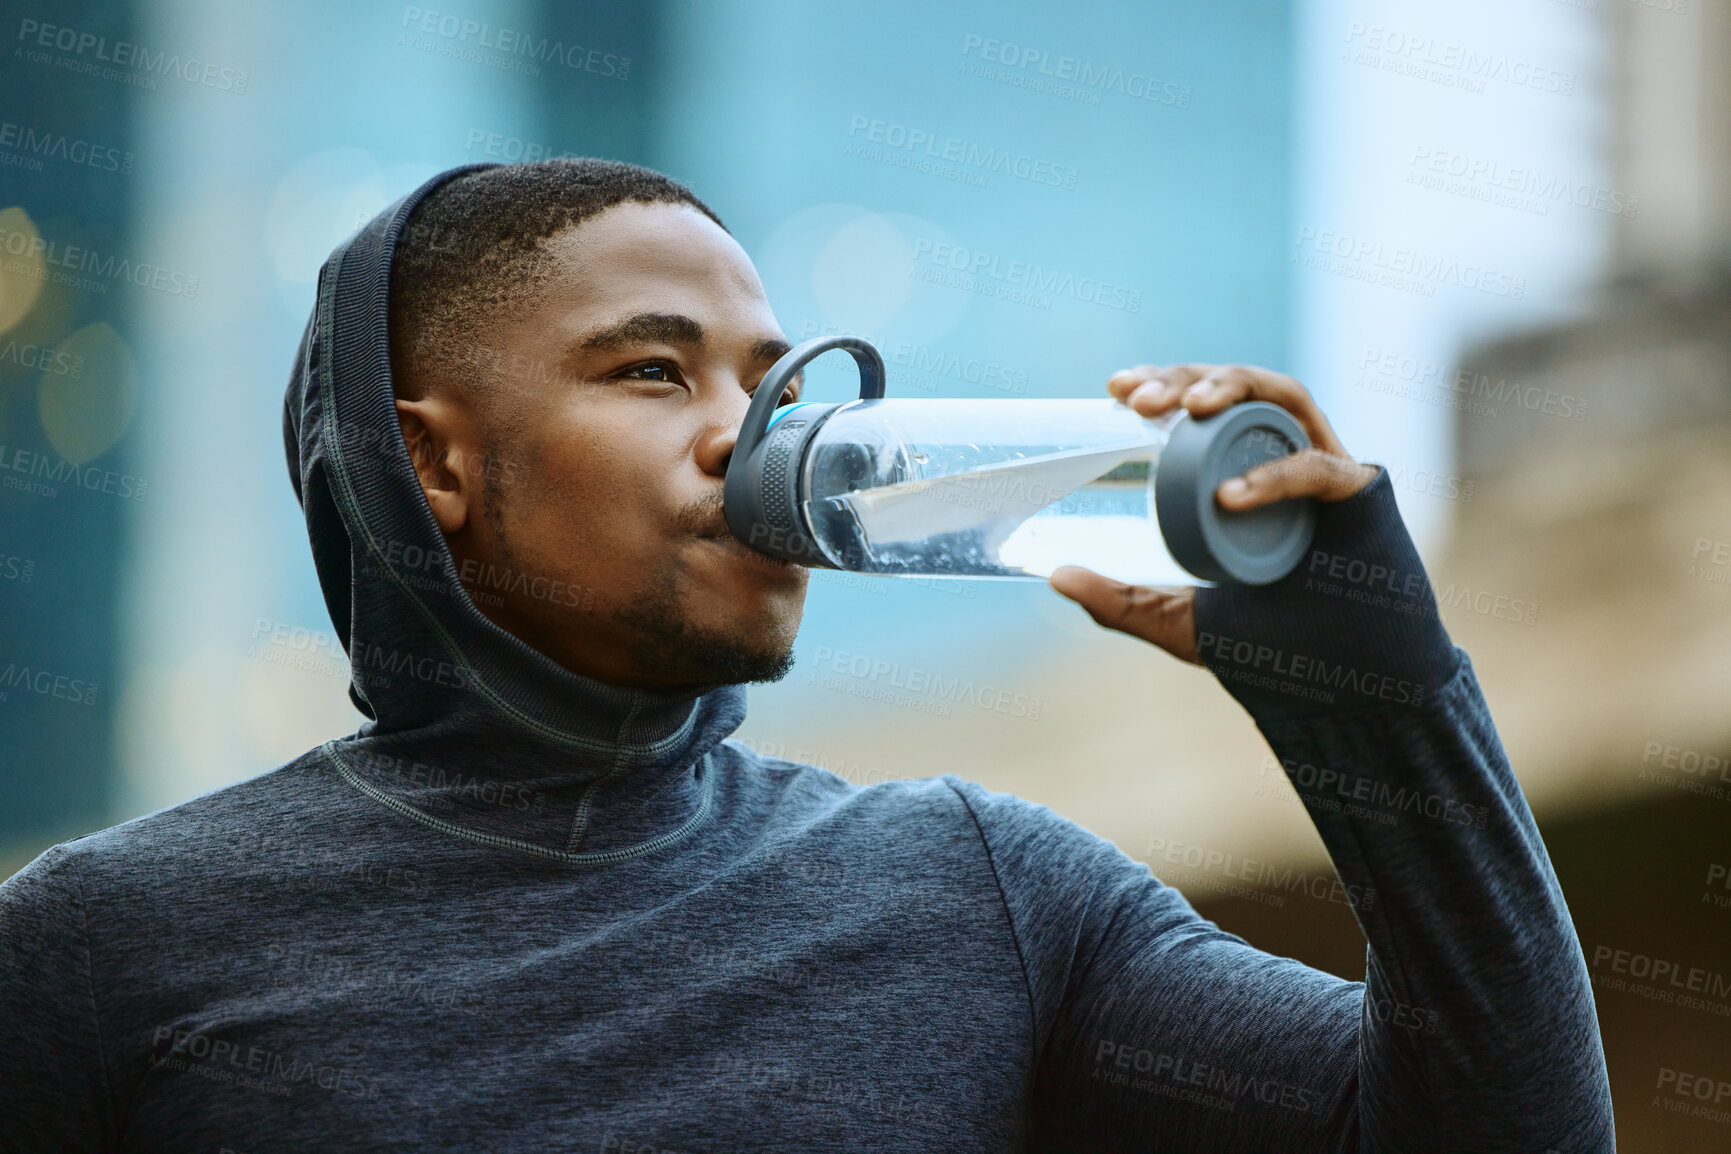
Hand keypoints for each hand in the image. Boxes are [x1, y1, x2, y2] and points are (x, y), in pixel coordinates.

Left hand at [1049, 363, 1378, 664]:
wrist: (1349, 689)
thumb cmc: (1275, 648)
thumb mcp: (1181, 621)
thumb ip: (1124, 602)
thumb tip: (1057, 576)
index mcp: (1248, 471)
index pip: (1204, 408)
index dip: (1163, 384)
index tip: (1115, 391)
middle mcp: (1287, 457)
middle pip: (1238, 389)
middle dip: (1185, 380)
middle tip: (1136, 400)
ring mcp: (1329, 470)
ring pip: (1284, 398)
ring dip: (1233, 388)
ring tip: (1188, 409)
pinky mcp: (1364, 497)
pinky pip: (1318, 469)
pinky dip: (1275, 475)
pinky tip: (1227, 496)